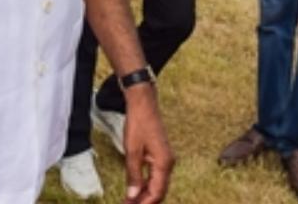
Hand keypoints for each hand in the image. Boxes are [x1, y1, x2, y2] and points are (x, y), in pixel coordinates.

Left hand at [121, 85, 173, 202]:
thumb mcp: (132, 151)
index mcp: (164, 163)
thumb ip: (134, 175)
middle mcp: (168, 163)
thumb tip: (133, 195)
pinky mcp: (160, 155)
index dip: (145, 203)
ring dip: (144, 194)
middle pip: (159, 191)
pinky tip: (135, 188)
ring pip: (157, 184)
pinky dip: (146, 184)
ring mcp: (165, 159)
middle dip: (145, 201)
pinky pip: (155, 175)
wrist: (143, 104)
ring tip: (129, 201)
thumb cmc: (138, 124)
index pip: (157, 192)